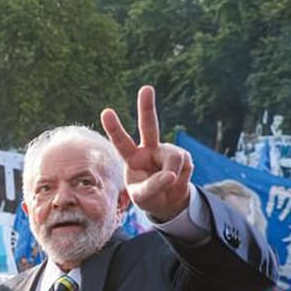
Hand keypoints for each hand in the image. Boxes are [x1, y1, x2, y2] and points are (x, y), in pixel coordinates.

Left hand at [100, 85, 192, 219]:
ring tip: (166, 184)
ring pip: (173, 157)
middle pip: (149, 125)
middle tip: (146, 88)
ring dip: (171, 176)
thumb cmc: (149, 197)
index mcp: (132, 157)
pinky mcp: (184, 157)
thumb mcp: (143, 197)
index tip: (106, 112)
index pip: (121, 142)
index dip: (114, 128)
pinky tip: (176, 182)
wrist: (168, 202)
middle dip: (147, 107)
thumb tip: (171, 175)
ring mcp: (167, 151)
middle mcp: (149, 149)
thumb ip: (153, 187)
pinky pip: (183, 168)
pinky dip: (180, 180)